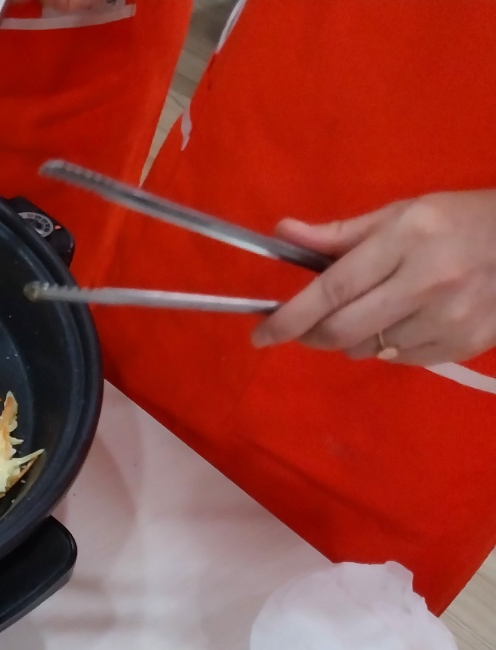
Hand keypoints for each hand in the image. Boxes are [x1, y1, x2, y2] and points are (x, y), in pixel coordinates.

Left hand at [252, 191, 495, 366]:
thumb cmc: (460, 222)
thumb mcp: (403, 214)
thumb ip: (341, 233)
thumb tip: (282, 234)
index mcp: (407, 240)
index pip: (333, 288)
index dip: (290, 316)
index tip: (260, 335)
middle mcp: (427, 282)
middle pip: (343, 329)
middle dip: (312, 334)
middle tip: (304, 328)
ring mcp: (449, 319)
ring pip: (368, 350)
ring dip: (353, 338)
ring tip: (373, 310)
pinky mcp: (463, 346)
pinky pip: (399, 360)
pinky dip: (386, 348)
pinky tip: (405, 321)